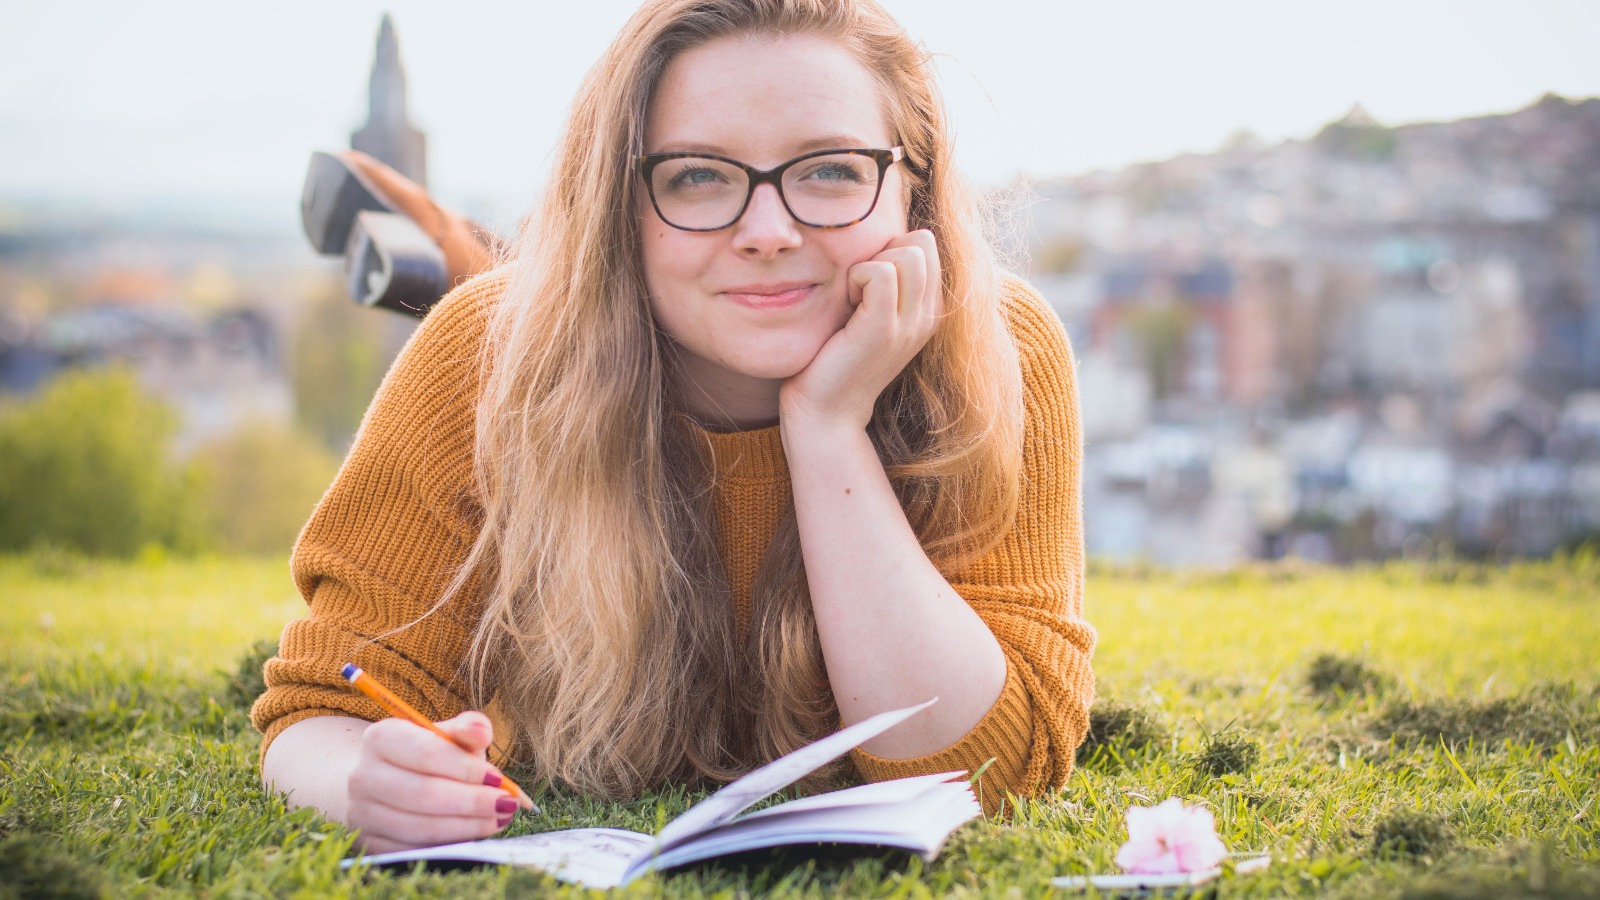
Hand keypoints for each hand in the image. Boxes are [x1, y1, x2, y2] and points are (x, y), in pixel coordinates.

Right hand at [345, 711, 520, 852]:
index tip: (498, 778)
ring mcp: (362, 813)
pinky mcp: (370, 843)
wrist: (379, 780)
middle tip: (506, 803)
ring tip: (499, 818)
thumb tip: (483, 733)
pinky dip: (450, 844)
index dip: (466, 768)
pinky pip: (414, 850)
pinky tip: (476, 832)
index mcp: (381, 737)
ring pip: (420, 827)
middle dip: (472, 801)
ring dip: (467, 826)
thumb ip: (468, 728)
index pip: (427, 754)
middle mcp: (363, 775)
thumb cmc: (424, 754)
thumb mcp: (445, 734)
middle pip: (423, 793)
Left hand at [779, 229, 942, 431]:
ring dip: (870, 264)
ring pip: (908, 253)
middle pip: (921, 242)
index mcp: (928, 310)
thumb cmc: (836, 357)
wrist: (826, 411)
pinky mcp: (884, 329)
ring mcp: (910, 323)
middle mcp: (928, 316)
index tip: (866, 284)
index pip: (925, 243)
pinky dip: (857, 277)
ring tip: (853, 298)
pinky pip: (881, 273)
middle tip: (857, 289)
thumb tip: (880, 236)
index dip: (890, 248)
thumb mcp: (868, 313)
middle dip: (882, 251)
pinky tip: (846, 304)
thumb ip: (883, 279)